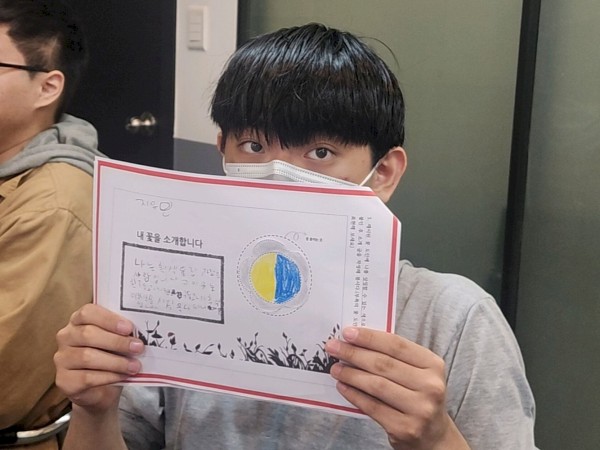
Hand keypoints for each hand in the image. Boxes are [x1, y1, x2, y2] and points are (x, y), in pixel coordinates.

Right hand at [54, 303, 144, 412]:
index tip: (129, 328)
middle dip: (116, 341)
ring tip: (135, 366)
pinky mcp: (64, 381)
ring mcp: (62, 359)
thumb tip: (140, 333)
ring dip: (116, 361)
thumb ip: (123, 333)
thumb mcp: (117, 340)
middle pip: (88, 334)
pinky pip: (86, 377)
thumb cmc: (111, 356)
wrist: (101, 389)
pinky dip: (109, 376)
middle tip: (138, 347)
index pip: (87, 312)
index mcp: (78, 320)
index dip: (108, 319)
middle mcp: (66, 337)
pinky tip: (123, 376)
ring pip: (87, 357)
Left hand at [324, 327, 468, 449]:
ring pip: (376, 385)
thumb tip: (355, 342)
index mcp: (433, 365)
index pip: (396, 345)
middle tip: (333, 347)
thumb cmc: (418, 394)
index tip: (347, 332)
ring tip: (335, 368)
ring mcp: (419, 409)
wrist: (432, 434)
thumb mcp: (416, 372)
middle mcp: (430, 386)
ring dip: (351, 374)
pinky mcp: (405, 428)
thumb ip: (393, 356)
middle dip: (353, 354)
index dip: (369, 337)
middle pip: (383, 364)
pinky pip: (372, 407)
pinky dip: (354, 395)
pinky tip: (343, 386)